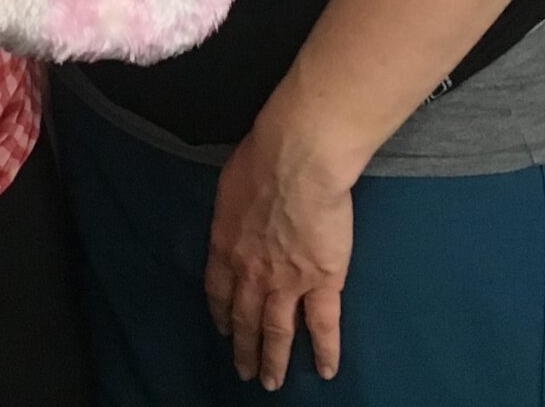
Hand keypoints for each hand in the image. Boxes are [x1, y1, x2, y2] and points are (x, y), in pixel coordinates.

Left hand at [205, 115, 355, 389]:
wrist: (297, 161)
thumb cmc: (260, 161)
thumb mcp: (228, 189)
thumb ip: (232, 213)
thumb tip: (236, 215)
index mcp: (226, 247)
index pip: (218, 291)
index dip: (221, 313)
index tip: (222, 329)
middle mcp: (251, 273)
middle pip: (245, 318)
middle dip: (243, 348)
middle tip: (244, 372)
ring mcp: (286, 282)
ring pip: (277, 331)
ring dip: (274, 360)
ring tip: (272, 383)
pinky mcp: (322, 282)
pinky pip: (323, 325)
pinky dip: (325, 351)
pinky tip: (325, 371)